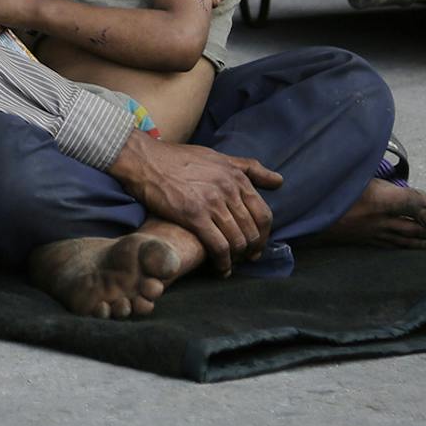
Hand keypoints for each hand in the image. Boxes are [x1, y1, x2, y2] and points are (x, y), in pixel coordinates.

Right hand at [108, 130, 281, 273]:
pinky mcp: (194, 216)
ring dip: (237, 259)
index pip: (263, 213)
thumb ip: (250, 169)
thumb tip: (280, 181)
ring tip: (231, 265)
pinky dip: (223, 262)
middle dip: (252, 250)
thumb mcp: (219, 157)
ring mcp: (212, 203)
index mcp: (237, 176)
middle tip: (246, 259)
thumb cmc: (180, 159)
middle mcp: (228, 189)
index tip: (257, 245)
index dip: (263, 234)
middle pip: (252, 230)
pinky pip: (219, 246)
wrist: (146, 160)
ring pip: (237, 240)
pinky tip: (220, 268)